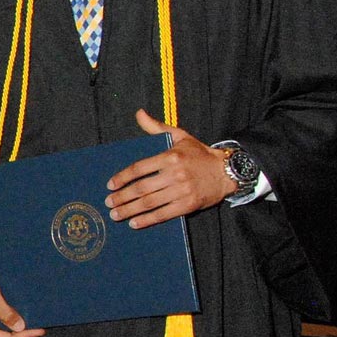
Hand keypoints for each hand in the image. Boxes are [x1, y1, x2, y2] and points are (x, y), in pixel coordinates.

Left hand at [104, 110, 235, 228]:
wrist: (227, 171)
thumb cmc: (199, 153)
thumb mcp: (179, 135)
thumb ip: (156, 127)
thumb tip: (139, 113)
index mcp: (170, 156)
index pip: (139, 168)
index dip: (122, 177)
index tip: (110, 185)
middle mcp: (175, 174)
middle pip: (142, 188)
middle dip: (122, 197)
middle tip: (108, 203)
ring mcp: (182, 191)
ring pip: (150, 202)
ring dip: (130, 210)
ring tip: (116, 214)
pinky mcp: (189, 205)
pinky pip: (164, 214)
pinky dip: (147, 220)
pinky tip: (134, 223)